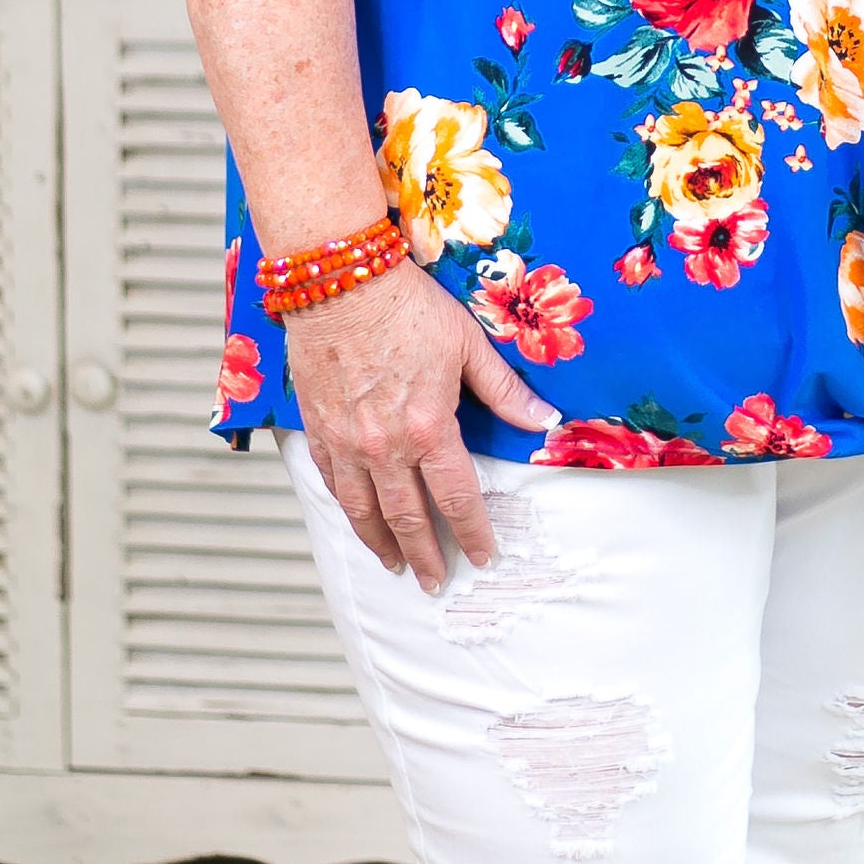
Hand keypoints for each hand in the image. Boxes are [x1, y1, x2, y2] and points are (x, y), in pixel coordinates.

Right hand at [284, 260, 559, 586]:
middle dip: (427, 555)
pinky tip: (356, 518)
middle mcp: (386, 447)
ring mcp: (347, 442)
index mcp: (430, 429)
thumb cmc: (406, 306)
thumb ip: (506, 391)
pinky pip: (331, 482)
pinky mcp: (318, 429)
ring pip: (364, 511)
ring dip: (382, 543)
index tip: (483, 555)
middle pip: (409, 518)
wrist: (339, 281)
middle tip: (436, 581)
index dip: (473, 532)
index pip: (457, 498)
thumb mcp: (469, 344)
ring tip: (395, 566)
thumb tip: (545, 421)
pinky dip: (346, 508)